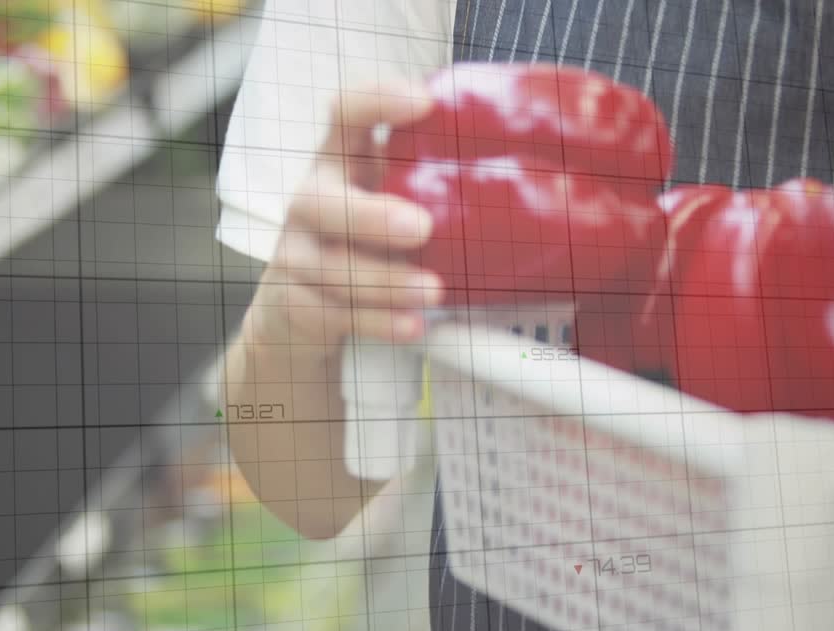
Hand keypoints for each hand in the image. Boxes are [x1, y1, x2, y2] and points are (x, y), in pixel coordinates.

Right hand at [241, 78, 442, 355]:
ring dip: (386, 281)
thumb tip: (538, 167)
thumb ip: (434, 183)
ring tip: (433, 291)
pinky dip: (377, 323)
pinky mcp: (295, 304)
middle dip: (370, 215)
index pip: (345, 113)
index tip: (424, 102)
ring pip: (333, 268)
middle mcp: (310, 202)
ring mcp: (296, 255)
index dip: (378, 101)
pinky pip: (335, 315)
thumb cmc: (363, 243)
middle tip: (422, 228)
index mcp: (339, 161)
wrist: (301, 310)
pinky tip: (413, 325)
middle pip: (321, 201)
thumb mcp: (390, 199)